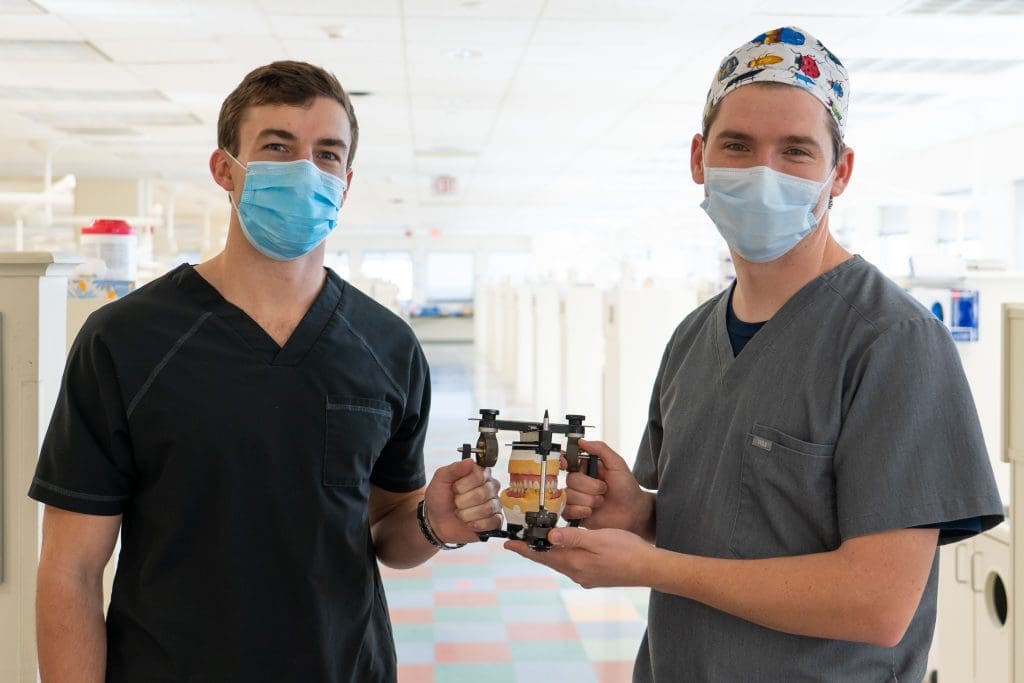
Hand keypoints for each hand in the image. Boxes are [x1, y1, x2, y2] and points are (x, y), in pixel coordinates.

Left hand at [424, 459, 501, 543]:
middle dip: (462, 501)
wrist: (437, 520)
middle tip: (456, 502)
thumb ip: (453, 468)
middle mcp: (490, 486)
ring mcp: (494, 503)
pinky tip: (469, 523)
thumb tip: (469, 461)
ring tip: (461, 513)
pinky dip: (477, 524)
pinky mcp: (495, 520)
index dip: (462, 485)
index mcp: (479, 472)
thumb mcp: (441, 479)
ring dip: (467, 514)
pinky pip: (494, 522)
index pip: (479, 476)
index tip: (454, 488)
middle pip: (482, 494)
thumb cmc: (440, 497)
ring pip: (486, 509)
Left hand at [504, 527, 655, 588]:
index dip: (524, 549)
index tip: (507, 544)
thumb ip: (573, 538)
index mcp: (575, 563)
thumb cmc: (626, 551)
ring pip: (560, 562)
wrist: (650, 569)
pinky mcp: (595, 576)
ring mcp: (586, 577)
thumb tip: (549, 536)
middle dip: (533, 549)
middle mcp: (577, 573)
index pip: (542, 556)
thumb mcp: (598, 539)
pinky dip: (563, 554)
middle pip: (548, 559)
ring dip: (548, 552)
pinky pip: (572, 564)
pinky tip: (565, 548)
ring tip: (538, 541)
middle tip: (518, 540)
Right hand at [562, 439, 651, 536]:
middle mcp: (580, 482)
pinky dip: (580, 511)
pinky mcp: (576, 513)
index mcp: (587, 468)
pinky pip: (567, 511)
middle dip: (590, 487)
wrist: (633, 512)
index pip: (567, 461)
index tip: (566, 464)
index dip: (563, 462)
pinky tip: (591, 511)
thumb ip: (601, 449)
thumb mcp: (617, 464)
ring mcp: (577, 498)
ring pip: (569, 496)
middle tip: (604, 489)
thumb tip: (582, 441)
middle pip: (571, 480)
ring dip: (588, 500)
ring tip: (600, 501)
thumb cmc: (627, 488)